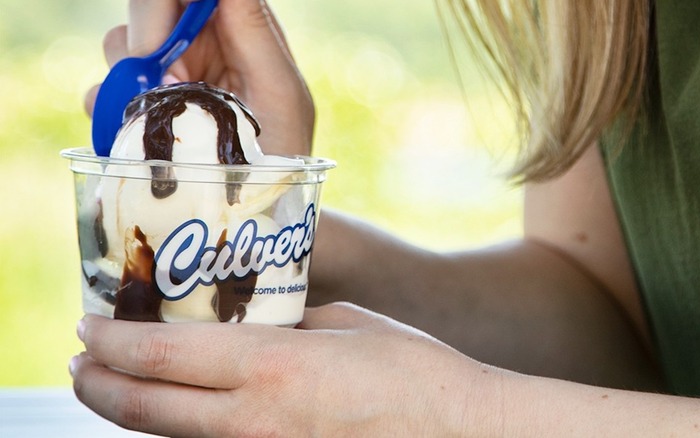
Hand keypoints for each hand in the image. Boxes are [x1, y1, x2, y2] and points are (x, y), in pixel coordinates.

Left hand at [70, 303, 502, 436]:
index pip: (161, 356)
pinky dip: (185, 432)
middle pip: (144, 410)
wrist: (459, 433)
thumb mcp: (344, 325)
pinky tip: (183, 415)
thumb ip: (285, 326)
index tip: (86, 327)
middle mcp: (253, 421)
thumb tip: (251, 325)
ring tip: (114, 389)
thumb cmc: (412, 370)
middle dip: (98, 387)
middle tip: (79, 365)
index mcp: (270, 367)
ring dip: (133, 413)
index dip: (111, 342)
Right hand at [86, 0, 312, 155]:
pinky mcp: (140, 111)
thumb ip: (253, 30)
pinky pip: (102, 92)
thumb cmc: (287, 152)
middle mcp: (196, 45)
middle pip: (146, 9)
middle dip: (146, 41)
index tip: (166, 40)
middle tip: (166, 86)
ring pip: (118, 45)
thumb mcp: (280, 92)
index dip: (166, 5)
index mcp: (235, 27)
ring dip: (128, 77)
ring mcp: (165, 77)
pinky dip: (106, 107)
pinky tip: (132, 130)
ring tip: (163, 113)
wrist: (264, 209)